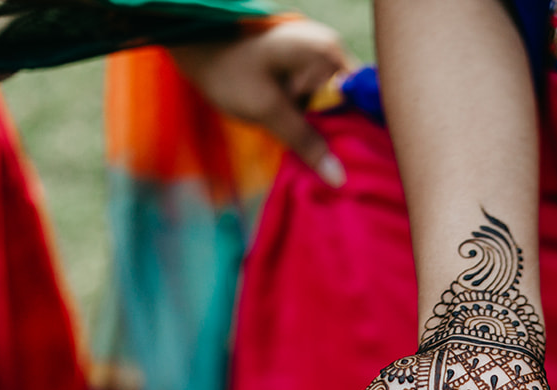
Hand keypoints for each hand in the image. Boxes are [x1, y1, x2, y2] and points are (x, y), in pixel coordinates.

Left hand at [168, 18, 350, 185]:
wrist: (192, 44)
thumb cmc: (228, 71)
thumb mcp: (268, 110)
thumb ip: (305, 142)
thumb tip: (338, 177)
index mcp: (327, 52)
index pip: (364, 98)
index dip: (364, 131)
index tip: (359, 162)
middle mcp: (329, 48)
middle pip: (351, 101)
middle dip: (342, 132)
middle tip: (335, 166)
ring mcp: (316, 53)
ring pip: (335, 101)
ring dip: (325, 127)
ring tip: (317, 154)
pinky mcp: (302, 63)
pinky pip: (319, 94)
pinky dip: (313, 116)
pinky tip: (305, 135)